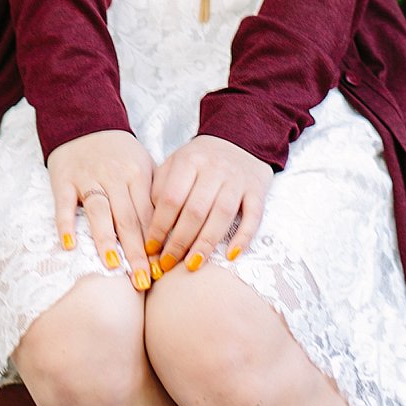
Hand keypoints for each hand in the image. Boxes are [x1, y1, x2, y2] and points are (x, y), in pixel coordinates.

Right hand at [47, 129, 155, 286]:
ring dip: (106, 240)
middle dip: (137, 252)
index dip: (157, 244)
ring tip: (113, 266)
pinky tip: (69, 245)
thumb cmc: (120, 153)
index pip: (150, 215)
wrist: (86, 122)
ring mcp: (88, 179)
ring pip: (100, 213)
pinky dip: (66, 224)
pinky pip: (64, 205)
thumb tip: (172, 231)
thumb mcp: (143, 166)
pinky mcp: (63, 180)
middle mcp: (115, 178)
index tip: (163, 270)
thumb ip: (155, 195)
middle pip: (128, 219)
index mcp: (139, 175)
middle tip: (144, 281)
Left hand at [144, 134, 273, 273]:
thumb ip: (159, 188)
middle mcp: (215, 169)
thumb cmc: (201, 159)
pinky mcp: (258, 190)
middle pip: (196, 210)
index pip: (171, 198)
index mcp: (190, 160)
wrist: (241, 140)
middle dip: (179, 241)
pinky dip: (244, 237)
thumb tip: (147, 226)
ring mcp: (238, 179)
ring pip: (222, 215)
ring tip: (192, 265)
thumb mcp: (175, 164)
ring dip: (206, 243)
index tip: (150, 249)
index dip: (159, 226)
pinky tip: (231, 255)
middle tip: (167, 264)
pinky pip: (253, 216)